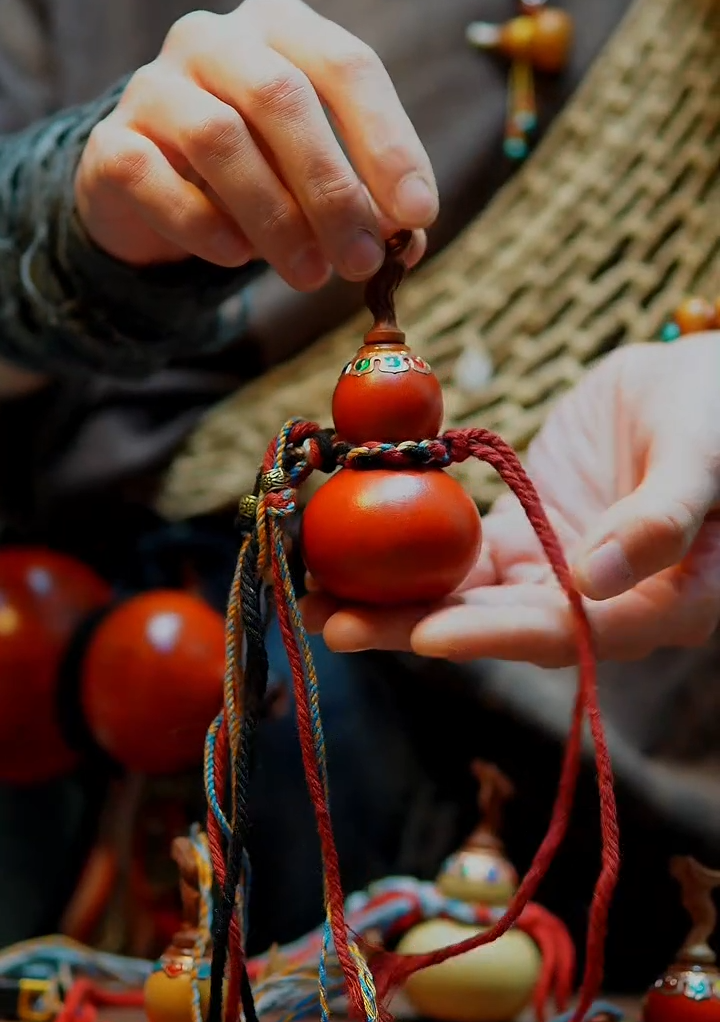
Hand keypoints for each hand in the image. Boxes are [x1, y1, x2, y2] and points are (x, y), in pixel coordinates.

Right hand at [75, 0, 436, 288]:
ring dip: (275, 217)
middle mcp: (213, 37)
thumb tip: (406, 245)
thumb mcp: (317, 175)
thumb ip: (365, 201)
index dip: (388, 142)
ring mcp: (154, 83)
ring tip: (310, 274)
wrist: (149, 184)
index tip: (418, 213)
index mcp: (281, 26)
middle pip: (282, 98)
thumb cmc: (256, 170)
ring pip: (219, 136)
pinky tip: (236, 258)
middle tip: (360, 260)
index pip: (347, 66)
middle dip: (331, 189)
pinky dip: (203, 225)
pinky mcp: (111, 140)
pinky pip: (155, 178)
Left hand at [304, 335, 719, 665]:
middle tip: (333, 624)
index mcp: (662, 603)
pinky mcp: (531, 536)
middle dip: (415, 628)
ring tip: (316, 598)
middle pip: (500, 627)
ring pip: (471, 597)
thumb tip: (590, 582)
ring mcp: (561, 571)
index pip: (569, 632)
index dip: (494, 638)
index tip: (426, 635)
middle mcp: (602, 604)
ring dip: (396, 600)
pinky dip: (410, 554)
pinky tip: (351, 552)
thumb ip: (659, 520)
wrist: (706, 384)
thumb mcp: (702, 457)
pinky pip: (465, 554)